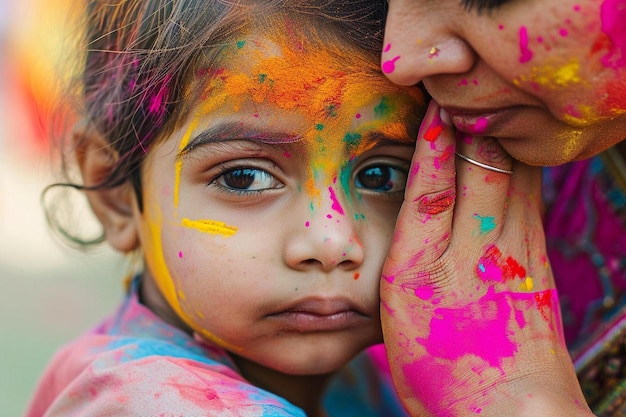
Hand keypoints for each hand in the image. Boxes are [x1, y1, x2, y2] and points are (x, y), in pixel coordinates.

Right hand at [381, 101, 592, 415]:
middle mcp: (495, 235)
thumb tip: (428, 166)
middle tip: (451, 101)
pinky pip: (527, 200)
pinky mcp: (536, 263)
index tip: (427, 100)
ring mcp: (523, 247)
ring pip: (514, 174)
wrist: (505, 408)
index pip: (446, 164)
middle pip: (491, 159)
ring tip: (472, 123)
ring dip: (494, 142)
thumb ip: (420, 218)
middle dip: (472, 123)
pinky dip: (511, 172)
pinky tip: (500, 169)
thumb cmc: (441, 356)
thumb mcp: (405, 290)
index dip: (436, 127)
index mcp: (449, 242)